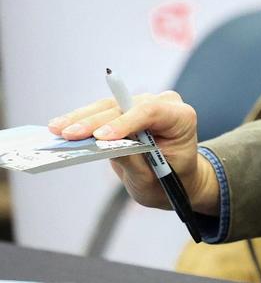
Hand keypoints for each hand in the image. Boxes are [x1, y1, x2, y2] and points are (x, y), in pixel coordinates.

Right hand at [47, 91, 218, 214]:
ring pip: (110, 106)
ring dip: (81, 118)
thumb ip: (132, 160)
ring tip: (57, 129)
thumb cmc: (170, 179)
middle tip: (68, 134)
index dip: (124, 122)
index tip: (100, 137)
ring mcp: (146, 103)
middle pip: (125, 107)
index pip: (151, 112)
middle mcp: (165, 104)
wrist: (176, 177)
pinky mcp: (128, 108)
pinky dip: (82, 120)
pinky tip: (62, 126)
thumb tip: (103, 145)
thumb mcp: (153, 178)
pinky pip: (103, 111)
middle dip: (95, 122)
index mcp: (181, 117)